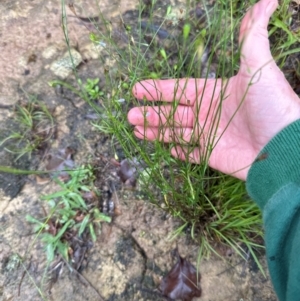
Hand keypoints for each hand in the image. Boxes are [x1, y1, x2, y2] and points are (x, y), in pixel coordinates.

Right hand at [127, 0, 299, 179]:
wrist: (285, 145)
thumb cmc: (270, 104)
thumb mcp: (259, 67)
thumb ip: (252, 36)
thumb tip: (267, 1)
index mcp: (213, 92)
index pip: (178, 89)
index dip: (157, 89)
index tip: (137, 89)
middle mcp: (208, 113)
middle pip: (173, 113)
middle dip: (151, 113)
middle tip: (131, 115)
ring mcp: (210, 135)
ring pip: (176, 133)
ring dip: (157, 131)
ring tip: (137, 130)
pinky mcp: (213, 156)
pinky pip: (192, 154)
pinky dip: (180, 152)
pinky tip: (168, 148)